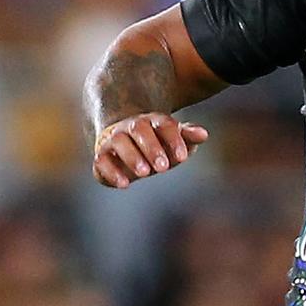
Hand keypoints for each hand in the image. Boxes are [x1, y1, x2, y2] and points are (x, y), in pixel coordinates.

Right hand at [92, 113, 207, 188]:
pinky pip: (101, 160)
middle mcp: (132, 126)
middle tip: (163, 168)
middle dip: (152, 148)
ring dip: (131, 156)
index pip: (164, 124)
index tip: (183, 158)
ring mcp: (114, 140)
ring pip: (119, 142)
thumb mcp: (175, 139)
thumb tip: (204, 134)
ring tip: (145, 173)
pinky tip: (124, 184)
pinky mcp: (102, 156)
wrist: (126, 141)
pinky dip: (111, 171)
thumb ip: (189, 136)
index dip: (173, 139)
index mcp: (154, 120)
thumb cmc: (158, 143)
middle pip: (139, 129)